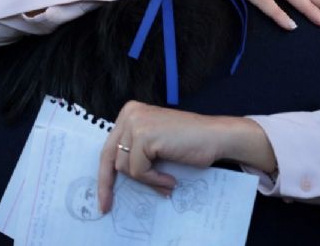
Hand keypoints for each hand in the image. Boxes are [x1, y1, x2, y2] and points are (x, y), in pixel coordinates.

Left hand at [97, 101, 273, 212]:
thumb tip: (116, 178)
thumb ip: (136, 151)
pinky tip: (170, 179)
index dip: (105, 174)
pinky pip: (138, 171)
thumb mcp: (155, 143)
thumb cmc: (190, 143)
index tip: (103, 196)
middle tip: (107, 206)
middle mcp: (130, 114)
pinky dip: (153, 179)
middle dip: (107, 184)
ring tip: (166, 182)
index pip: (109, 148)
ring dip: (146, 180)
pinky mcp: (144, 136)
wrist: (215, 137)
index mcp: (130, 113)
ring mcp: (136, 123)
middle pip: (110, 157)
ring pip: (124, 167)